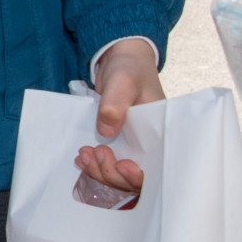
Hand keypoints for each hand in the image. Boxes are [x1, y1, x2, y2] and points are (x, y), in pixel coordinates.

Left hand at [76, 37, 163, 200]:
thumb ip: (115, 103)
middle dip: (111, 173)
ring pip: (118, 176)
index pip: (154, 169)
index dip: (137, 176)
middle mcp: (149, 146)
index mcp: (160, 134)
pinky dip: (94, 166)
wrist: (120, 61)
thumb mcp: (123, 80)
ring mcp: (132, 147)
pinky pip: (107, 165)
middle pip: (132, 179)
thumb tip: (106, 132)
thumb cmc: (130, 68)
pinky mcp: (118, 145)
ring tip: (84, 154)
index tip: (122, 165)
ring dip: (99, 171)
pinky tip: (82, 158)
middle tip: (95, 153)